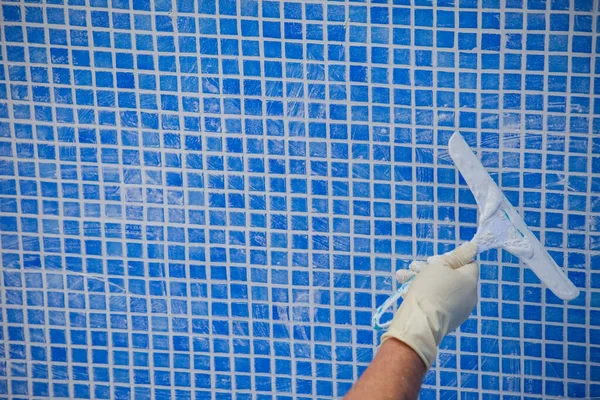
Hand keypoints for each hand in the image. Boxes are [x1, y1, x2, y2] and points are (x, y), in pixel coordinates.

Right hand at [381, 242, 478, 368]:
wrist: (420, 322)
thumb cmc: (430, 289)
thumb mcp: (440, 265)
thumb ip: (457, 256)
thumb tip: (474, 247)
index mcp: (470, 281)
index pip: (469, 263)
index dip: (453, 259)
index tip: (437, 260)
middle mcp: (469, 297)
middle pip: (453, 277)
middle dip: (433, 269)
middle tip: (416, 266)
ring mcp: (460, 311)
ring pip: (442, 290)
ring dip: (423, 280)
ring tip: (404, 276)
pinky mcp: (448, 321)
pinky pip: (438, 303)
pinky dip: (426, 296)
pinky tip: (406, 291)